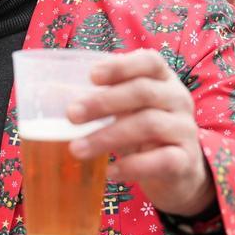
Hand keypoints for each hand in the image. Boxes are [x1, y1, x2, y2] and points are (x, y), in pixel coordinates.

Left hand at [68, 50, 211, 215]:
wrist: (179, 171)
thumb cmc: (143, 132)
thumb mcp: (125, 110)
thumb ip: (98, 99)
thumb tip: (49, 92)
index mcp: (163, 79)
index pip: (149, 61)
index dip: (121, 66)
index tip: (91, 76)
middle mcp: (178, 99)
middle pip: (143, 92)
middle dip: (103, 102)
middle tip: (71, 116)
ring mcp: (185, 129)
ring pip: (148, 125)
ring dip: (108, 137)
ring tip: (77, 149)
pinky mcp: (185, 160)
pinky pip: (161, 160)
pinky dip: (132, 167)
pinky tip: (110, 172)